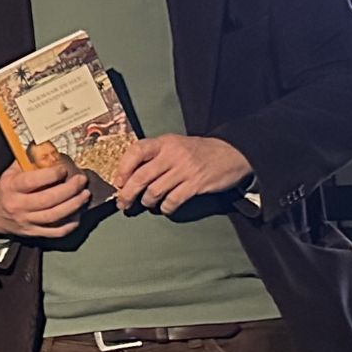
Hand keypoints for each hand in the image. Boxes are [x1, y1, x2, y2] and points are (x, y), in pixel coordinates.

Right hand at [0, 161, 89, 239]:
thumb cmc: (6, 190)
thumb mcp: (11, 172)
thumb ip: (29, 162)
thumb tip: (50, 151)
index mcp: (11, 187)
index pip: (33, 181)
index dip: (52, 174)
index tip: (63, 169)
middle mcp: (18, 206)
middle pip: (48, 199)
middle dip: (69, 189)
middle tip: (81, 181)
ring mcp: (26, 221)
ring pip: (54, 216)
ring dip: (74, 205)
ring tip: (84, 194)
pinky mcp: (33, 232)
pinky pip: (55, 232)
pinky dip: (69, 225)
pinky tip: (77, 214)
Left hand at [112, 134, 252, 214]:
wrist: (233, 153)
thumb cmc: (200, 152)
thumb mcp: (176, 145)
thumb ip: (155, 156)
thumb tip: (129, 176)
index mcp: (165, 142)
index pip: (136, 151)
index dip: (123, 169)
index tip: (118, 182)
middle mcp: (173, 154)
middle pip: (140, 177)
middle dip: (127, 194)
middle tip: (123, 203)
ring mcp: (185, 169)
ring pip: (154, 191)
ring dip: (146, 202)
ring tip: (147, 203)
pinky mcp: (196, 183)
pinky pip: (172, 200)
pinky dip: (165, 208)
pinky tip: (165, 207)